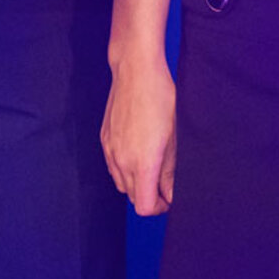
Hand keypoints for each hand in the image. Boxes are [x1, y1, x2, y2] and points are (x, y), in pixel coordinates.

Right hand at [100, 53, 177, 215]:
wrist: (135, 71)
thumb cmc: (160, 99)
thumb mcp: (173, 138)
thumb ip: (170, 171)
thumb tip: (171, 194)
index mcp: (143, 163)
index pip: (144, 207)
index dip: (159, 207)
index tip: (169, 198)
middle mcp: (122, 161)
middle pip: (133, 198)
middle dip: (150, 196)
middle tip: (165, 182)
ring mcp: (110, 151)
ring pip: (121, 184)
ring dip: (137, 184)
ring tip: (152, 165)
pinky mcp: (104, 140)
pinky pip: (113, 167)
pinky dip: (125, 169)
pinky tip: (138, 152)